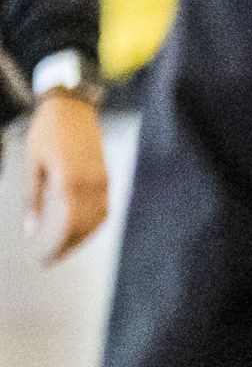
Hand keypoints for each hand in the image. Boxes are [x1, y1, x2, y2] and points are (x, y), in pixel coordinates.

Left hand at [24, 92, 103, 262]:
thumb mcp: (32, 165)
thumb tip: (31, 229)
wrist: (72, 107)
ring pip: (98, 220)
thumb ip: (33, 198)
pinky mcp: (105, 176)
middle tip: (51, 258)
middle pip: (85, 227)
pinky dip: (92, 223)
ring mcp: (102, 181)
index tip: (45, 260)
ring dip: (82, 237)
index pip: (68, 225)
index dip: (57, 246)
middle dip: (68, 246)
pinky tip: (78, 227)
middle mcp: (91, 185)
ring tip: (64, 247)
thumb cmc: (47, 132)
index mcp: (70, 182)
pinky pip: (103, 208)